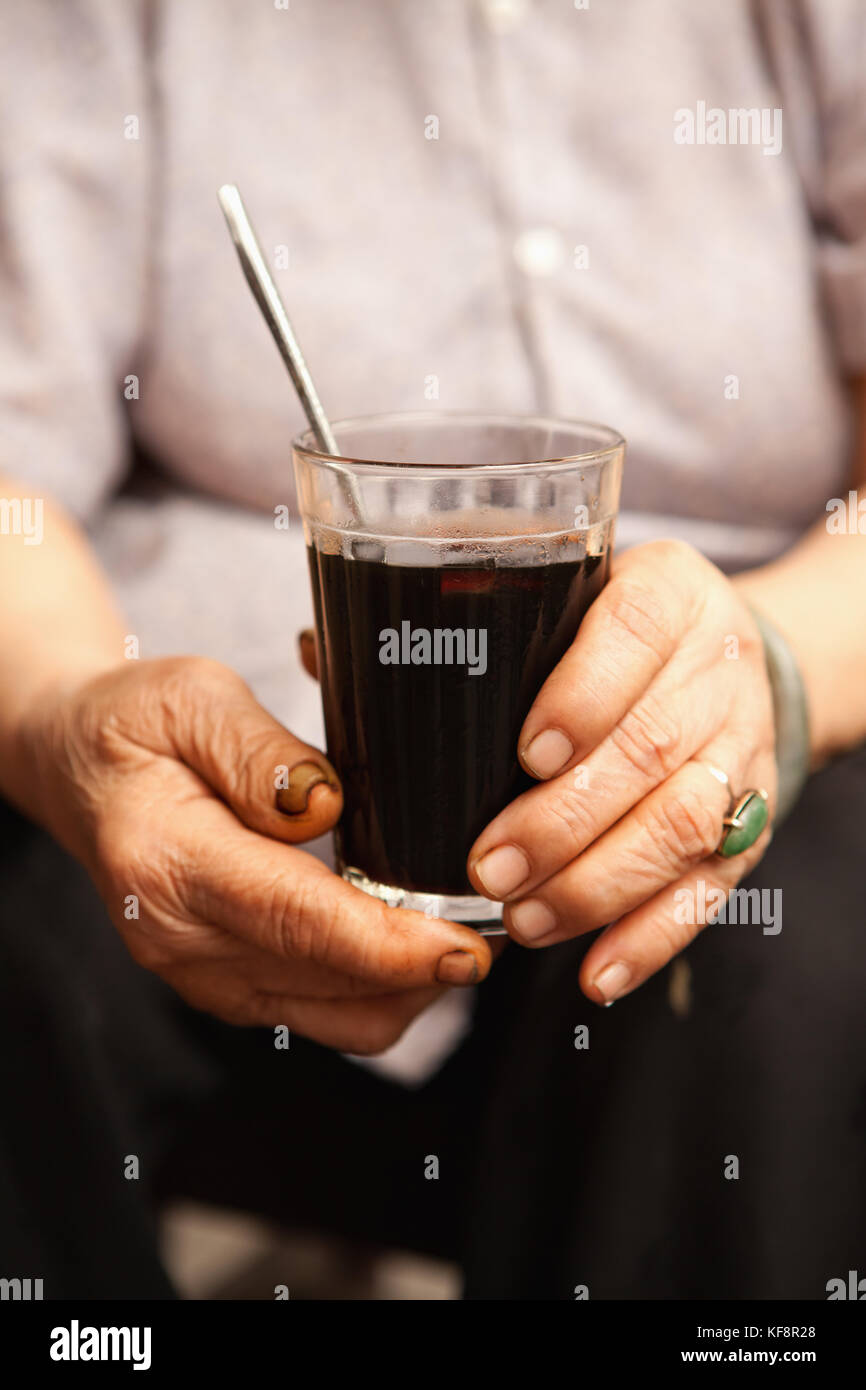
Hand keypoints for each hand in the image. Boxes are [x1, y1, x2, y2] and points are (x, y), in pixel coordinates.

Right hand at [19, 657, 492, 1049]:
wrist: (77, 769)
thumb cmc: (132, 726)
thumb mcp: (188, 697)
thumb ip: (257, 750)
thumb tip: (326, 805)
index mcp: (168, 862)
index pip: (297, 919)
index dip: (391, 942)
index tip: (468, 945)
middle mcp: (181, 939)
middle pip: (330, 984)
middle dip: (425, 970)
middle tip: (497, 922)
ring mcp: (201, 974)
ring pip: (335, 1018)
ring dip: (409, 988)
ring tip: (466, 932)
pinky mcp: (225, 984)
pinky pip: (319, 1013)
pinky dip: (378, 989)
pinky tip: (412, 942)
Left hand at [467, 540, 776, 1002]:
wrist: (732, 659)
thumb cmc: (613, 633)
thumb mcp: (559, 600)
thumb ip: (459, 632)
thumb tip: (320, 653)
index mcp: (667, 593)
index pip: (637, 631)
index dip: (586, 696)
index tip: (525, 753)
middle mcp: (716, 668)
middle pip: (655, 746)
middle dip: (568, 819)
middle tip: (490, 868)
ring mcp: (741, 749)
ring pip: (687, 823)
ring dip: (602, 883)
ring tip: (526, 921)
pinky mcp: (751, 823)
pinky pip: (713, 887)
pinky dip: (653, 936)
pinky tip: (595, 973)